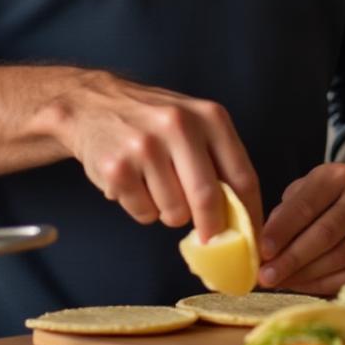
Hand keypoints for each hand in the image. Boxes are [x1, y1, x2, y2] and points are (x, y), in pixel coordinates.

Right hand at [47, 71, 258, 237]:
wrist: (92, 104)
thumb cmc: (153, 121)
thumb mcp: (195, 123)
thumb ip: (219, 161)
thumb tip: (241, 220)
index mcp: (210, 117)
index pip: (243, 177)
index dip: (249, 216)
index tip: (251, 241)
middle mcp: (179, 126)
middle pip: (208, 200)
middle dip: (212, 228)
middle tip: (209, 238)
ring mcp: (145, 147)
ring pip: (174, 212)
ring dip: (170, 213)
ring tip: (157, 187)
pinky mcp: (117, 168)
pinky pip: (144, 213)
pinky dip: (143, 210)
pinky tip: (135, 184)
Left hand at [256, 162, 344, 293]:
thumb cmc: (319, 200)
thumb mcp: (298, 194)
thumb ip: (282, 217)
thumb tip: (262, 251)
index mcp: (339, 176)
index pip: (307, 206)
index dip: (282, 231)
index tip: (262, 251)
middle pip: (325, 234)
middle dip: (291, 259)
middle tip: (266, 276)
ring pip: (337, 258)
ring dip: (303, 275)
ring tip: (278, 282)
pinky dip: (321, 285)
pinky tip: (300, 285)